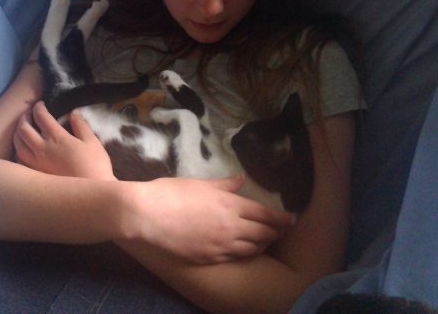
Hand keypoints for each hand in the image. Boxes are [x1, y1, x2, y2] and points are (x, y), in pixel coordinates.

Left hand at [13, 101, 114, 179]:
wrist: (90, 195)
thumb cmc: (95, 167)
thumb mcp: (92, 142)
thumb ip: (81, 126)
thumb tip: (74, 113)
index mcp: (56, 138)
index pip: (41, 116)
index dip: (38, 107)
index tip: (40, 104)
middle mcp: (41, 149)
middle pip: (23, 128)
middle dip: (24, 117)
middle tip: (28, 113)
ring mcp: (35, 163)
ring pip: (18, 144)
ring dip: (18, 132)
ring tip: (22, 128)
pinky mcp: (34, 175)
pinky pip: (19, 159)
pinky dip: (18, 150)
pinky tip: (23, 149)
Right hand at [125, 175, 295, 264]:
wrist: (145, 216)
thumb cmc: (170, 193)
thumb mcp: (199, 183)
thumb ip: (224, 184)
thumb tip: (242, 179)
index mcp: (230, 205)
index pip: (265, 214)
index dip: (281, 218)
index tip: (291, 220)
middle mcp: (231, 227)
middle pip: (263, 233)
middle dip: (276, 232)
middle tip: (281, 230)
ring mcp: (221, 246)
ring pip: (252, 249)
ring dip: (263, 244)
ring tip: (267, 240)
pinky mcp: (209, 258)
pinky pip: (235, 258)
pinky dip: (246, 253)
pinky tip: (244, 250)